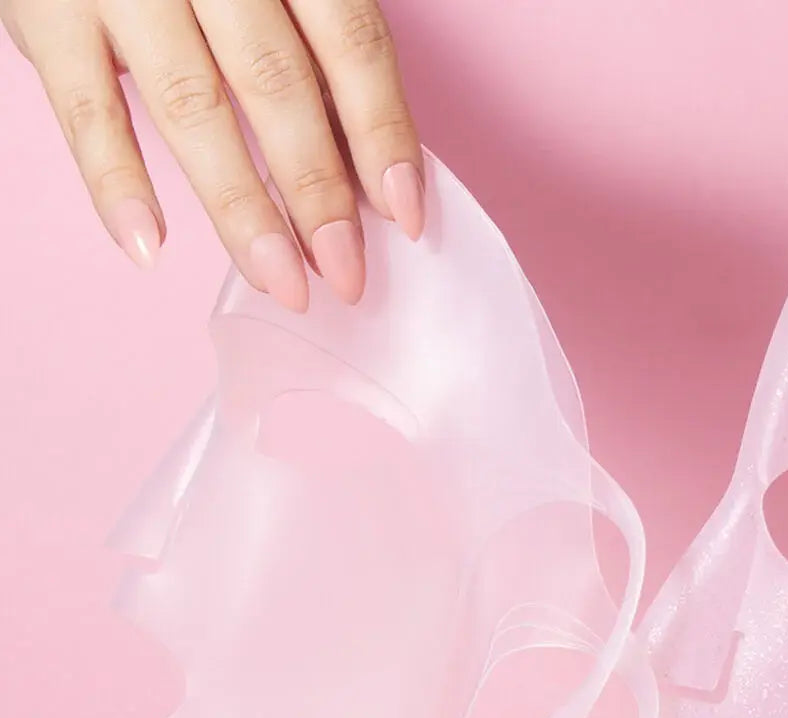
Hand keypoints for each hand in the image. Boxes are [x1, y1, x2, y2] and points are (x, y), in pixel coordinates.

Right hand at [1, 0, 424, 310]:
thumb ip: (310, 50)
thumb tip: (366, 174)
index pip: (351, 42)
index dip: (383, 133)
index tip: (404, 216)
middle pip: (275, 82)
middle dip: (317, 190)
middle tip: (345, 274)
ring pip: (192, 105)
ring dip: (241, 208)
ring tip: (280, 282)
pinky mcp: (44, 9)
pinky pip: (85, 108)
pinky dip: (117, 183)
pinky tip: (152, 248)